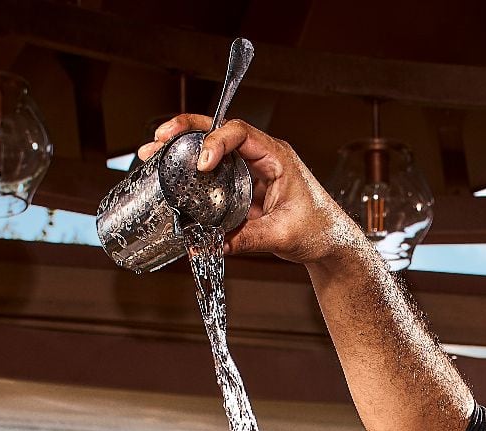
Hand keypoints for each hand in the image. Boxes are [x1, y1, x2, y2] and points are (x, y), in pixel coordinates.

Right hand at [140, 115, 361, 265]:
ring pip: (213, 147)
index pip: (241, 133)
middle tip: (160, 137)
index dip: (217, 142)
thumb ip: (246, 239)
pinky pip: (214, 171)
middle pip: (219, 129)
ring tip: (154, 153)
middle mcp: (262, 155)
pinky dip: (191, 170)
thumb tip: (209, 246)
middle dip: (187, 129)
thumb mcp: (282, 235)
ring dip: (183, 146)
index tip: (202, 164)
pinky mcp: (243, 185)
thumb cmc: (319, 229)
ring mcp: (251, 169)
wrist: (331, 242)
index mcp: (277, 156)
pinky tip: (170, 175)